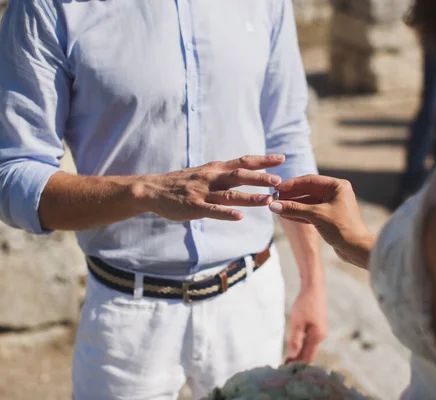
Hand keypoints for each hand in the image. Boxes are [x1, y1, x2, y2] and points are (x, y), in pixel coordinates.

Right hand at [135, 154, 284, 220]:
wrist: (154, 189)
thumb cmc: (183, 182)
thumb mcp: (206, 171)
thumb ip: (226, 172)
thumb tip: (249, 171)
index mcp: (216, 169)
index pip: (243, 162)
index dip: (263, 160)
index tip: (281, 158)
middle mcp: (212, 177)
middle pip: (240, 176)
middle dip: (260, 178)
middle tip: (279, 180)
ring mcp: (203, 193)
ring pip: (230, 194)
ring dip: (250, 197)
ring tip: (267, 200)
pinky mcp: (194, 207)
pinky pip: (212, 210)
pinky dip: (226, 213)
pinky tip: (239, 217)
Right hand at [269, 175, 374, 266]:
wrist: (357, 249)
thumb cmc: (342, 228)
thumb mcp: (316, 215)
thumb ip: (294, 209)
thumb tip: (273, 205)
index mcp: (337, 186)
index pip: (309, 180)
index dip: (291, 184)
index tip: (276, 188)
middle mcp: (335, 193)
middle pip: (308, 190)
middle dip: (291, 196)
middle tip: (274, 198)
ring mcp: (332, 205)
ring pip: (308, 202)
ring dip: (293, 205)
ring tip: (277, 207)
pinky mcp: (329, 217)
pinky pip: (311, 212)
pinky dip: (299, 214)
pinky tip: (285, 215)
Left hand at [286, 285, 327, 362]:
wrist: (314, 287)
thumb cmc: (306, 303)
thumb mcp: (297, 322)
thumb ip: (295, 340)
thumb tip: (292, 356)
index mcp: (317, 336)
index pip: (307, 357)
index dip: (297, 365)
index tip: (285, 371)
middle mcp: (320, 335)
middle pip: (309, 353)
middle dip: (298, 361)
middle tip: (284, 369)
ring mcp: (319, 330)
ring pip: (308, 347)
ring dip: (299, 354)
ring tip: (287, 361)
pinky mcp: (316, 325)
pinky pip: (308, 340)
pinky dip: (301, 345)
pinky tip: (294, 347)